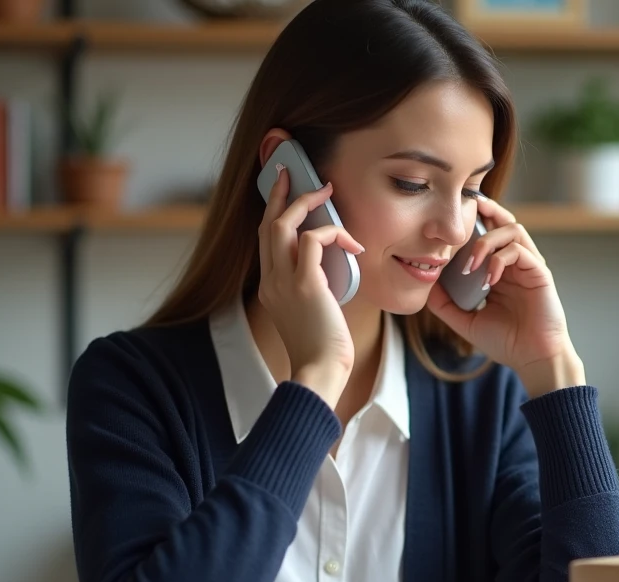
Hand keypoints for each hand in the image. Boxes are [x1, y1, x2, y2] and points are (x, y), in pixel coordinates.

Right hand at [258, 166, 363, 408]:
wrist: (320, 372)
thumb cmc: (323, 349)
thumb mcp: (312, 313)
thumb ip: (314, 289)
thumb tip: (332, 270)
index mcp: (269, 288)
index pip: (265, 240)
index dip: (274, 212)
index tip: (285, 192)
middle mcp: (270, 281)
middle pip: (267, 225)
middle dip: (281, 194)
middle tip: (294, 172)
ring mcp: (283, 282)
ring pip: (282, 226)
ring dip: (305, 203)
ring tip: (326, 191)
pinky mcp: (304, 285)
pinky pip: (312, 241)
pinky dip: (332, 233)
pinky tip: (352, 244)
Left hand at [425, 195, 584, 396]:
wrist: (532, 359)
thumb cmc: (506, 342)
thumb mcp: (466, 321)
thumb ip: (446, 304)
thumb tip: (426, 284)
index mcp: (500, 270)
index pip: (488, 235)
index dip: (473, 223)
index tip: (451, 222)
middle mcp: (516, 264)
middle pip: (504, 221)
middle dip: (486, 210)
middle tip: (465, 210)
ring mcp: (529, 266)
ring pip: (512, 230)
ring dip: (487, 241)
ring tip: (470, 264)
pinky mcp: (540, 272)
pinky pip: (519, 251)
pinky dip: (499, 259)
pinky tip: (488, 279)